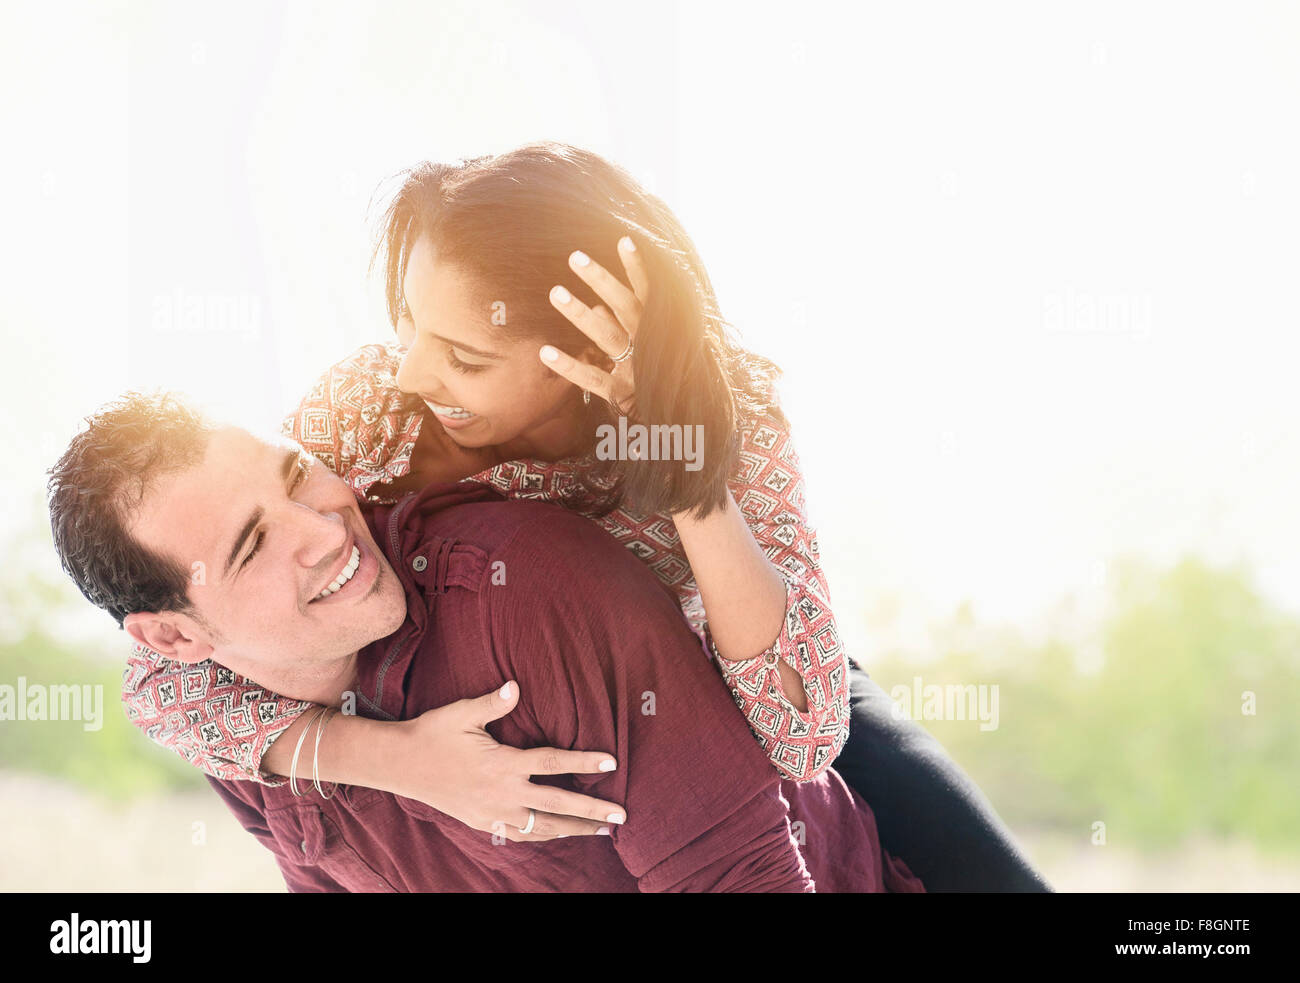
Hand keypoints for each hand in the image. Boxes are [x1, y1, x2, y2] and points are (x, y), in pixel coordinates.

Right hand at [396, 681, 625, 841]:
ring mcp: (492, 813)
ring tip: (602, 829)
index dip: (583, 762)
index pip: (552, 763)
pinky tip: (559, 833)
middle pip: (556, 804)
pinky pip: (520, 833)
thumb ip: (492, 703)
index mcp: (501, 764)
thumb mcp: (461, 713)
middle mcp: (501, 793)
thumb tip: (515, 685)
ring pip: (542, 826)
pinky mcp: (482, 822)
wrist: (400, 764)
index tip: (612, 762)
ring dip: (573, 828)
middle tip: (622, 815)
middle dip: (591, 810)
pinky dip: (544, 834)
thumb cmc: (433, 733)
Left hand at [540, 236, 649, 417]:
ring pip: (607, 336)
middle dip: (601, 280)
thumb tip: (596, 306)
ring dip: (581, 314)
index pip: (650, 293)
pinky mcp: (620, 394)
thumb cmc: (662, 378)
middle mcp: (649, 345)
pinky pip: (592, 378)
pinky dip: (569, 366)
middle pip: (625, 306)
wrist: (684, 421)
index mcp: (659, 331)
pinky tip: (546, 352)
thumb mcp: (653, 348)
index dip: (638, 268)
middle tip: (575, 257)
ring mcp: (634, 369)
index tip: (623, 239)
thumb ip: (625, 325)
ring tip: (555, 292)